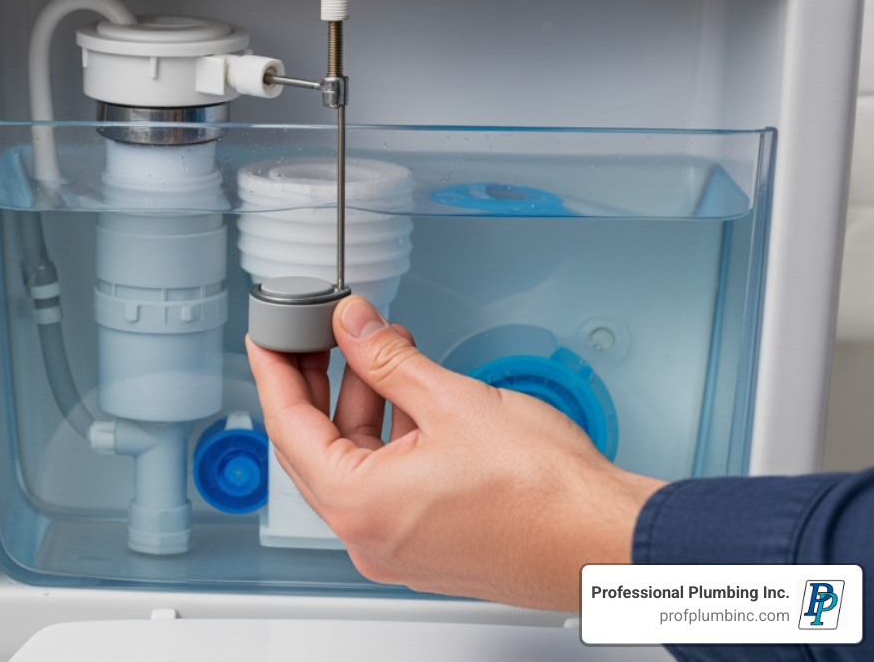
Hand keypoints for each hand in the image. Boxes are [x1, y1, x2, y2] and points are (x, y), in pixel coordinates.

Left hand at [247, 296, 665, 610]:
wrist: (606, 542)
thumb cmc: (546, 492)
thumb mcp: (452, 401)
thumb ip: (388, 358)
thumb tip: (351, 325)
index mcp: (359, 505)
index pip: (287, 426)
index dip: (274, 369)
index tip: (267, 335)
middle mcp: (368, 537)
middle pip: (313, 447)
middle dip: (315, 383)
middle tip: (314, 335)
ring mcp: (397, 547)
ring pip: (353, 463)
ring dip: (361, 405)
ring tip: (381, 351)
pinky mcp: (428, 546)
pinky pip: (385, 484)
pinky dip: (389, 437)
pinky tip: (412, 396)